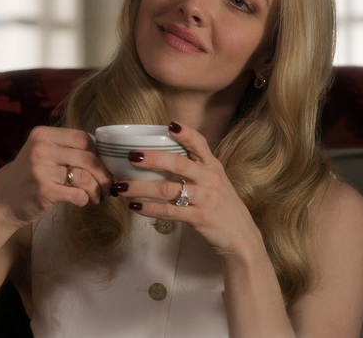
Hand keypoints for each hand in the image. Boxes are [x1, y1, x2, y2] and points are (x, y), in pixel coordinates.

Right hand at [0, 126, 112, 228]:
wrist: (2, 200)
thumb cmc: (30, 175)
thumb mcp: (43, 153)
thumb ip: (67, 149)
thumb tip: (105, 155)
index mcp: (42, 134)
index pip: (82, 138)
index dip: (99, 153)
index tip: (104, 165)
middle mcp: (40, 149)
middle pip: (88, 157)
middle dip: (103, 174)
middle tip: (108, 184)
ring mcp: (40, 170)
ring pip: (84, 177)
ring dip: (97, 189)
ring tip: (98, 196)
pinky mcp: (43, 191)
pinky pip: (77, 194)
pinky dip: (85, 199)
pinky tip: (83, 201)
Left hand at [112, 122, 262, 258]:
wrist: (240, 236)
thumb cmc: (221, 206)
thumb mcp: (213, 181)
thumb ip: (194, 169)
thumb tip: (159, 158)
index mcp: (212, 166)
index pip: (200, 144)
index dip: (186, 134)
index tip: (170, 125)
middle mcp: (210, 179)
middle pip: (179, 164)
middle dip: (153, 159)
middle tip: (131, 156)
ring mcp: (206, 198)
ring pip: (169, 189)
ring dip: (142, 188)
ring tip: (121, 187)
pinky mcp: (200, 218)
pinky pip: (170, 211)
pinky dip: (150, 208)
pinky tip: (136, 207)